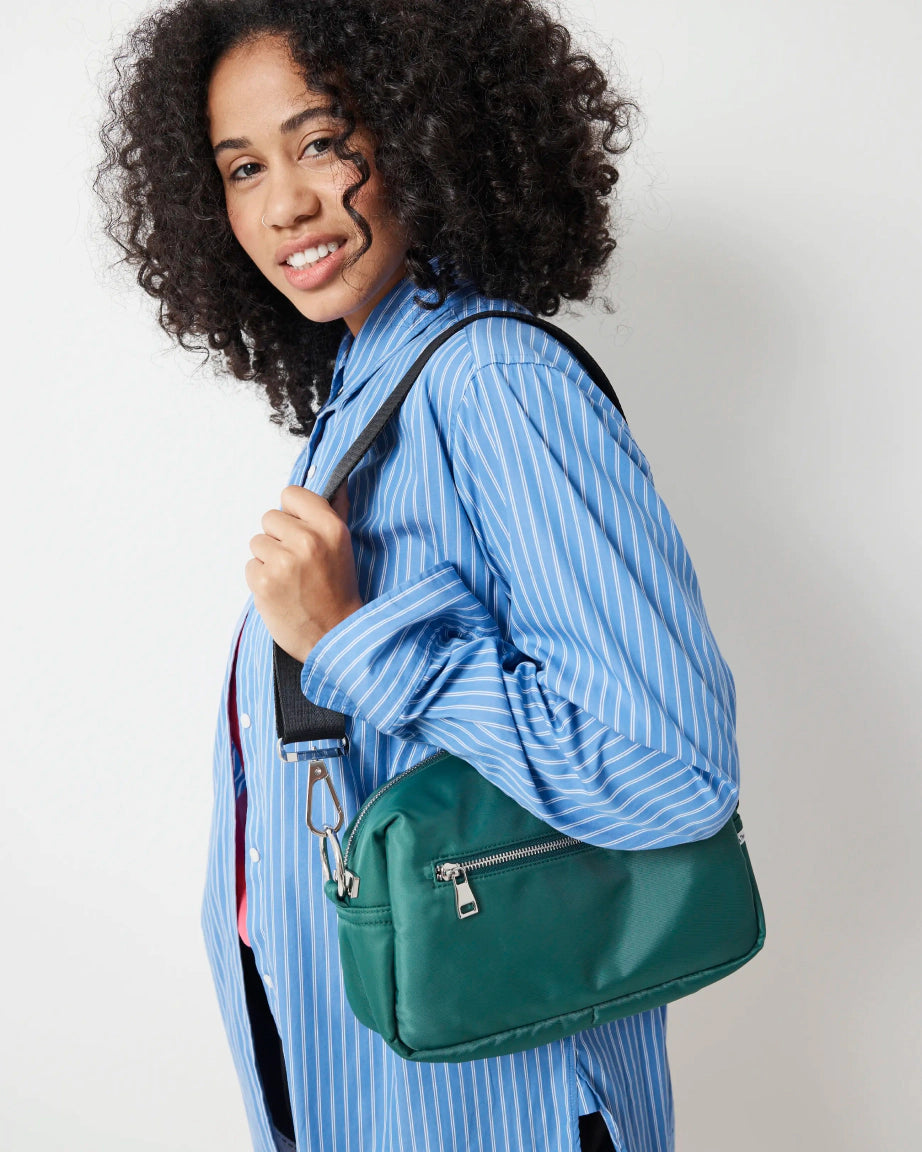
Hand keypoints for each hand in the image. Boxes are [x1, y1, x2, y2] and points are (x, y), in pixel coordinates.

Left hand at [245, 482, 363, 662]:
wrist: (333, 635)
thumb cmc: (338, 590)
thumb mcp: (343, 545)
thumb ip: (334, 511)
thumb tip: (337, 482)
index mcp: (330, 527)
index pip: (291, 494)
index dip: (292, 512)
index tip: (299, 530)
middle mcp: (307, 541)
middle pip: (269, 518)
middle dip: (278, 538)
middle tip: (297, 562)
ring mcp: (283, 562)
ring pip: (257, 542)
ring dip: (268, 559)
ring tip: (290, 578)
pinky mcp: (263, 582)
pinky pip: (249, 565)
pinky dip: (261, 579)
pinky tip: (280, 591)